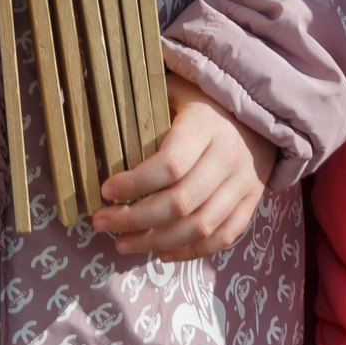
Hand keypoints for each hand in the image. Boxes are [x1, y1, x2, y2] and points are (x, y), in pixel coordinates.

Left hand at [94, 74, 278, 259]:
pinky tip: (160, 253)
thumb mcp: (172, 91)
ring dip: (157, 241)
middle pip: (181, 202)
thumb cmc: (201, 101)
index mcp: (205, 126)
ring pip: (201, 226)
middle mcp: (228, 158)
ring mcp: (243, 184)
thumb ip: (140, 107)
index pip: (169, 164)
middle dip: (135, 219)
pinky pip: (223, 237)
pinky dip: (191, 251)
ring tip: (122, 244)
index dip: (135, 182)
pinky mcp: (251, 203)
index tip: (105, 191)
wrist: (257, 114)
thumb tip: (88, 121)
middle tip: (101, 223)